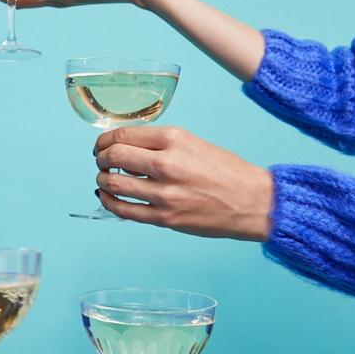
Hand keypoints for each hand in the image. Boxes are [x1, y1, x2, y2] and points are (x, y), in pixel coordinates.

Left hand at [93, 127, 273, 240]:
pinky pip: (123, 210)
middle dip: (100, 158)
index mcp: (174, 139)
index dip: (104, 140)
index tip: (102, 145)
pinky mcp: (164, 218)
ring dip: (102, 179)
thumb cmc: (226, 171)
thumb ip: (159, 144)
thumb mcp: (193, 143)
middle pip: (113, 156)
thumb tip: (125, 147)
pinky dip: (108, 201)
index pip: (123, 135)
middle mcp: (167, 164)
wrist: (254, 201)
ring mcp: (164, 193)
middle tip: (101, 161)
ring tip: (105, 178)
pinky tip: (107, 196)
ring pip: (112, 183)